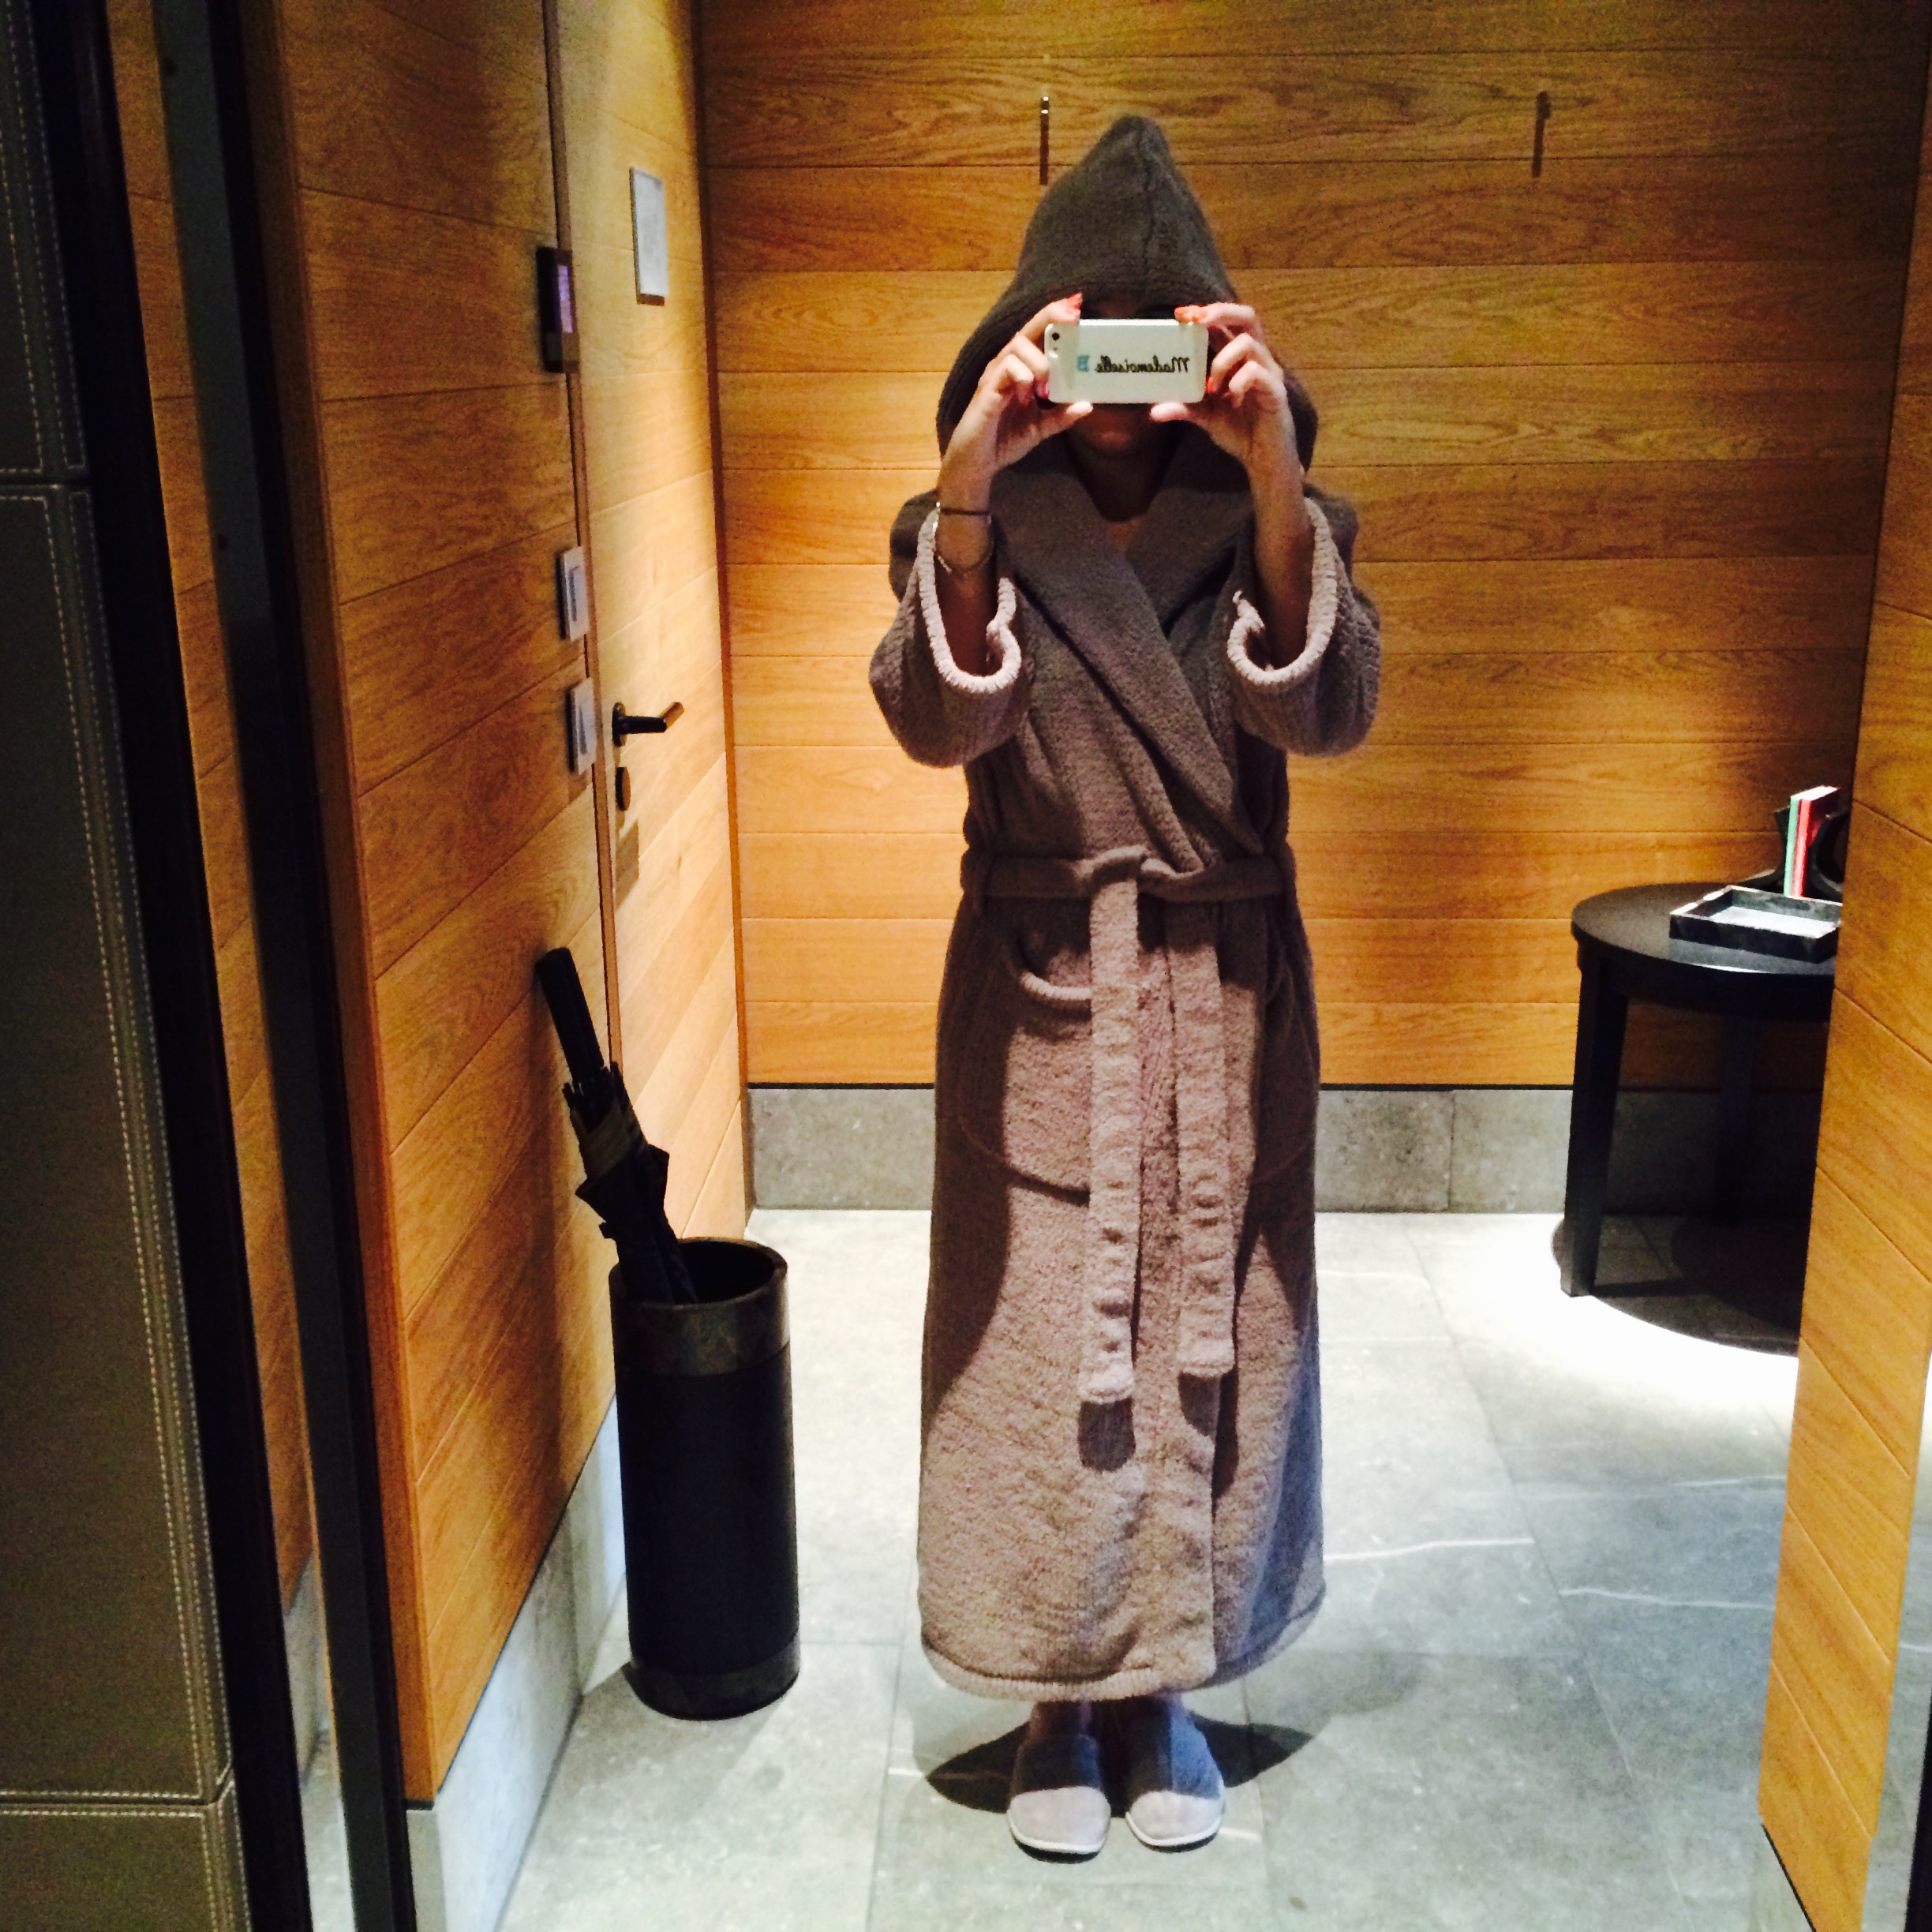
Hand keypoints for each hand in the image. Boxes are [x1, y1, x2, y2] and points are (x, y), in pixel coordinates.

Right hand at [938, 295, 1093, 507]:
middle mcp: (1006, 367)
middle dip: (1051, 318)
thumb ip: (1061, 416)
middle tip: (1073, 317)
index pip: (1037, 336)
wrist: (977, 464)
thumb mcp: (1040, 428)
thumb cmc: (1003, 440)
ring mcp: (994, 377)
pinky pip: (1005, 370)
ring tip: (1048, 381)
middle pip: (1027, 330)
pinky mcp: (987, 393)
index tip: (1076, 307)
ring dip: (1039, 359)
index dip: (1054, 317)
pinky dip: (1022, 376)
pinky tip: (1029, 392)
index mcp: (1020, 370)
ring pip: (1016, 347)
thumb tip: (1088, 405)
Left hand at [1153, 303, 1302, 496]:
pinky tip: (1230, 397)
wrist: (1263, 458)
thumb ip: (1183, 407)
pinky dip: (1239, 381)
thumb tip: (1153, 411)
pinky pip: (1257, 373)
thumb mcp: (1205, 416)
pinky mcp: (1276, 391)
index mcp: (1239, 359)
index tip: (1181, 314)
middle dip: (1220, 312)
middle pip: (1246, 317)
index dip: (1206, 312)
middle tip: (1196, 320)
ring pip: (1248, 344)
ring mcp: (1268, 372)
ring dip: (1223, 360)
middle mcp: (1256, 358)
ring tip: (1211, 386)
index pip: (1226, 323)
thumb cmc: (1239, 430)